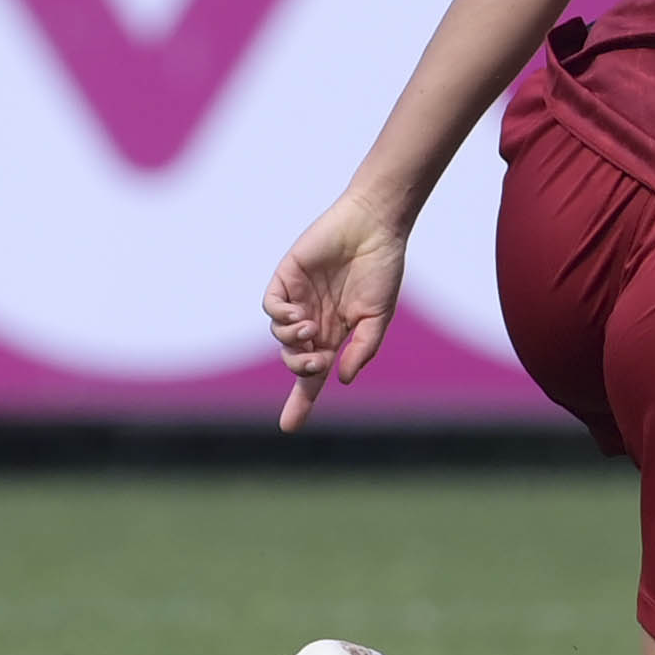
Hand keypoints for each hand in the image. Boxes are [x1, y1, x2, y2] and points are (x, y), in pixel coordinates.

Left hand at [264, 192, 410, 432]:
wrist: (374, 226)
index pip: (314, 375)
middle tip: (316, 363)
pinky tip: (298, 316)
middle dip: (301, 369)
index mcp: (336, 334)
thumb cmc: (382, 268)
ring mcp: (299, 299)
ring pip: (280, 336)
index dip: (302, 401)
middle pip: (295, 360)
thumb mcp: (379, 316)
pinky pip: (271, 307)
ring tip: (311, 330)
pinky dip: (280, 318)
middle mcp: (315, 320)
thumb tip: (340, 378)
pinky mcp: (286, 278)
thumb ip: (362, 348)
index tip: (289, 428)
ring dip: (292, 342)